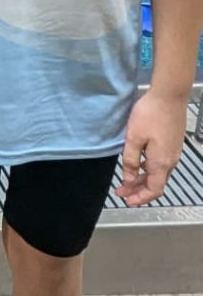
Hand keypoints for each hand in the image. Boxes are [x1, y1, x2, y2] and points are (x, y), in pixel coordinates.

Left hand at [114, 91, 186, 206]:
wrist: (170, 95)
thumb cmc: (151, 114)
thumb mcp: (133, 138)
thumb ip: (130, 160)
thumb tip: (129, 179)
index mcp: (161, 163)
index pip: (153, 190)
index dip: (140, 198)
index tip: (127, 200)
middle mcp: (171, 161)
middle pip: (156, 183)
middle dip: (138, 190)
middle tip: (121, 191)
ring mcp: (174, 152)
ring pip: (159, 173)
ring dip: (144, 179)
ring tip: (128, 179)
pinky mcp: (174, 143)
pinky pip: (162, 163)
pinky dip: (150, 169)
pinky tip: (140, 162)